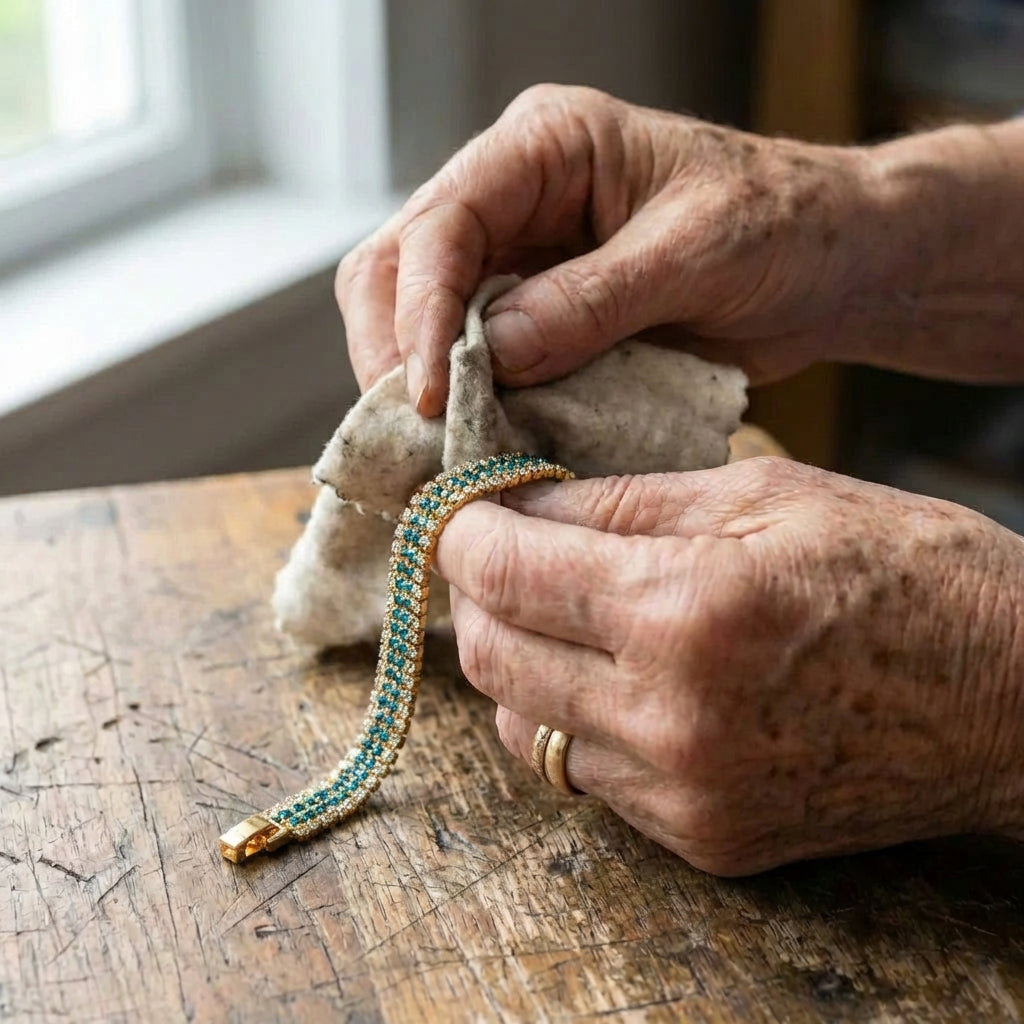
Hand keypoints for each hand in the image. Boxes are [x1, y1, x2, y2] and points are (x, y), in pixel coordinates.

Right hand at [336, 85, 876, 413]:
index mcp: (545, 147)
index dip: (421, 310)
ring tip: (437, 449)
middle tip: (416, 433)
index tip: (428, 394)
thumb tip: (491, 353)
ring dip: (420, 385)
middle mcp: (513, 198)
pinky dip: (466, 405)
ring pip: (419, 318)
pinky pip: (472, 361)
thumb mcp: (696, 252)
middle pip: (399, 267)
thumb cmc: (782, 225)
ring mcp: (518, 261)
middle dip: (396, 352)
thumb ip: (592, 300)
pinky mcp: (535, 318)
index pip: (443, 221)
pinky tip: (475, 445)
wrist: (827, 265)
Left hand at [434, 458, 1023, 874]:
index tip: (464, 510)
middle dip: (478, 595)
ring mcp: (686, 795)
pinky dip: (573, 718)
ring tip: (559, 612)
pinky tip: (614, 675)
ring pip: (521, 726)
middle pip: (491, 657)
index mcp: (689, 609)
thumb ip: (626, 501)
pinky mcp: (704, 841)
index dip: (465, 530)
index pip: (508, 570)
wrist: (1015, 700)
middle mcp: (672, 718)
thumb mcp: (766, 493)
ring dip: (517, 661)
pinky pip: (585, 776)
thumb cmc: (909, 571)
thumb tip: (524, 505)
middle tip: (501, 553)